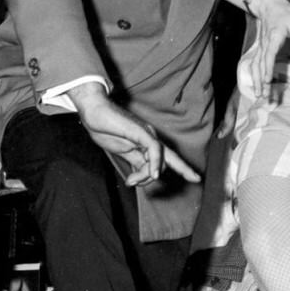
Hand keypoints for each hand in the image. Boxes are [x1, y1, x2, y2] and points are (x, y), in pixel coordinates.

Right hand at [68, 83, 201, 185]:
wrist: (94, 111)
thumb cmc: (105, 129)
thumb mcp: (123, 153)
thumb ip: (135, 164)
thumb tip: (141, 179)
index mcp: (147, 143)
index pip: (168, 158)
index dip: (182, 168)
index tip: (196, 178)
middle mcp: (151, 138)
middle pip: (169, 159)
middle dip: (176, 171)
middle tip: (177, 179)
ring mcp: (147, 133)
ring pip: (158, 160)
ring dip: (144, 175)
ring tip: (130, 180)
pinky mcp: (140, 131)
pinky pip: (154, 149)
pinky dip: (154, 162)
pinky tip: (152, 174)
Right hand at [248, 0, 289, 99]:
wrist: (269, 5)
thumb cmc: (285, 14)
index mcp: (273, 39)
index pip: (268, 57)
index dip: (267, 70)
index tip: (266, 82)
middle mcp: (264, 45)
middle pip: (259, 66)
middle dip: (260, 82)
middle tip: (262, 97)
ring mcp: (261, 48)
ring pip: (255, 67)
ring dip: (256, 81)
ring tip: (258, 96)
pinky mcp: (261, 49)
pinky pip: (255, 64)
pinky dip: (254, 76)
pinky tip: (256, 85)